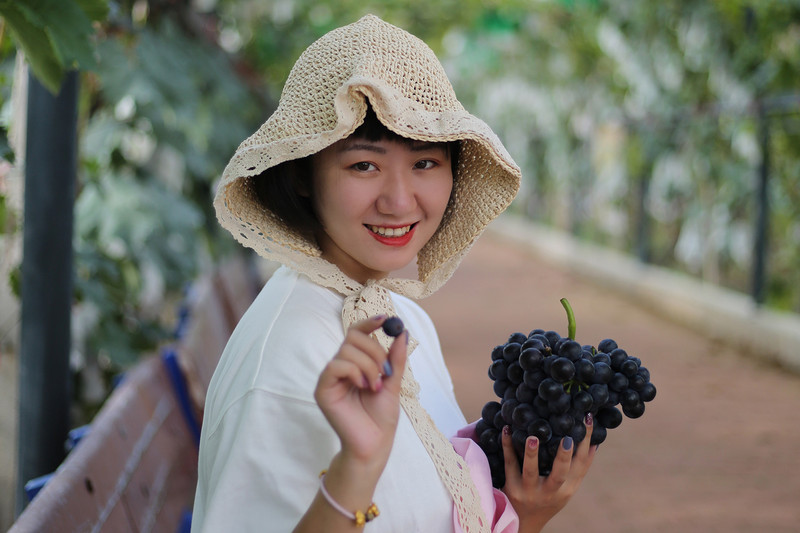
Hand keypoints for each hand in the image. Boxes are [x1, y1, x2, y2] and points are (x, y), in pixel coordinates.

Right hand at [314, 315, 407, 469]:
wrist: (375, 443)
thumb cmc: (381, 417)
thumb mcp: (394, 382)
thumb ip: (396, 358)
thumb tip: (402, 332)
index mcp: (355, 363)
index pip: (356, 333)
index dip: (369, 323)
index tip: (385, 320)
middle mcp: (341, 367)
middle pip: (352, 337)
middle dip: (374, 351)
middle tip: (385, 371)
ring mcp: (330, 378)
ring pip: (347, 351)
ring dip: (369, 366)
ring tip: (375, 386)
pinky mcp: (323, 389)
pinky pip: (335, 366)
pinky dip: (354, 372)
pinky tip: (364, 386)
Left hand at [500, 414, 596, 532]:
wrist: (523, 522)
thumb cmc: (548, 499)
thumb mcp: (566, 489)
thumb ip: (578, 469)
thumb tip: (593, 443)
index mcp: (567, 489)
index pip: (581, 465)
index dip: (586, 442)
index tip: (586, 419)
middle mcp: (550, 492)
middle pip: (560, 474)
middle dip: (564, 456)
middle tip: (567, 437)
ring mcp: (529, 491)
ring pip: (530, 472)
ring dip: (532, 454)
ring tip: (533, 438)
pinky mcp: (512, 489)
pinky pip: (509, 465)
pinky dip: (507, 447)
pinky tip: (507, 430)